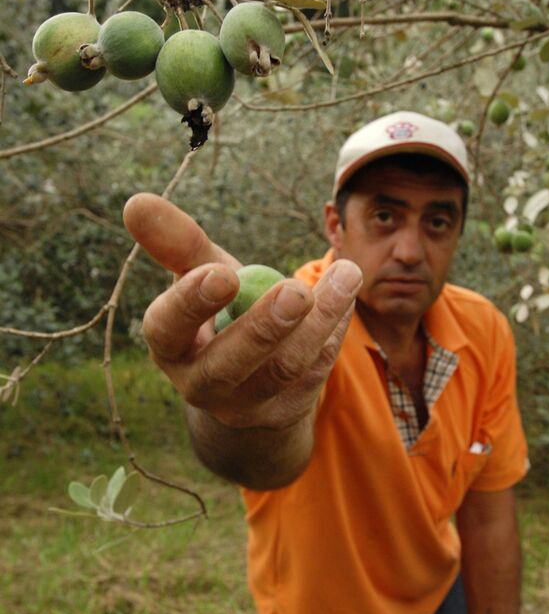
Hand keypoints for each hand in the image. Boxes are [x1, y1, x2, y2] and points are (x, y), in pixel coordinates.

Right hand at [122, 192, 361, 429]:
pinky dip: (334, 331)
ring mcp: (244, 405)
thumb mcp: (199, 275)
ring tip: (346, 276)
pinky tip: (347, 296)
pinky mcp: (284, 412)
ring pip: (282, 369)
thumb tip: (136, 201)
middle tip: (297, 291)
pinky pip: (315, 372)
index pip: (167, 329)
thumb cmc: (220, 308)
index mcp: (169, 344)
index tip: (222, 274)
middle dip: (264, 328)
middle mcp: (199, 383)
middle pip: (227, 364)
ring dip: (319, 322)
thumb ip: (177, 243)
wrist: (248, 374)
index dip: (191, 304)